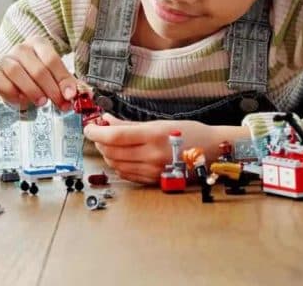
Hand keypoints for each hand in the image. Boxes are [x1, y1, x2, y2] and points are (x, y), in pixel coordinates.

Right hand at [0, 37, 83, 110]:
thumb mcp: (55, 78)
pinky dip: (12, 94)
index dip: (62, 79)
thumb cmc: (38, 79)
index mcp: (38, 44)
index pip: (52, 60)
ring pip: (17, 72)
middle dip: (51, 89)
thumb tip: (85, 94)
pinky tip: (22, 100)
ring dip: (32, 91)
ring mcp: (6, 60)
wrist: (14, 83)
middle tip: (59, 104)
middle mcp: (21, 49)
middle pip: (37, 68)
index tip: (70, 95)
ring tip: (41, 102)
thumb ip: (68, 84)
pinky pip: (1, 82)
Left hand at [83, 114, 248, 184]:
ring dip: (106, 154)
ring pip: (117, 164)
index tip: (88, 127)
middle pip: (112, 151)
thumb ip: (130, 124)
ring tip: (107, 143)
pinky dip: (117, 164)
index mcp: (154, 136)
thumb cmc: (189, 132)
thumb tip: (106, 121)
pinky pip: (127, 174)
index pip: (115, 136)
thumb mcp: (159, 123)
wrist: (215, 152)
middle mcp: (152, 155)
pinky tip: (119, 156)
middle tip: (97, 132)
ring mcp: (153, 171)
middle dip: (99, 142)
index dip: (96, 132)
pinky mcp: (155, 181)